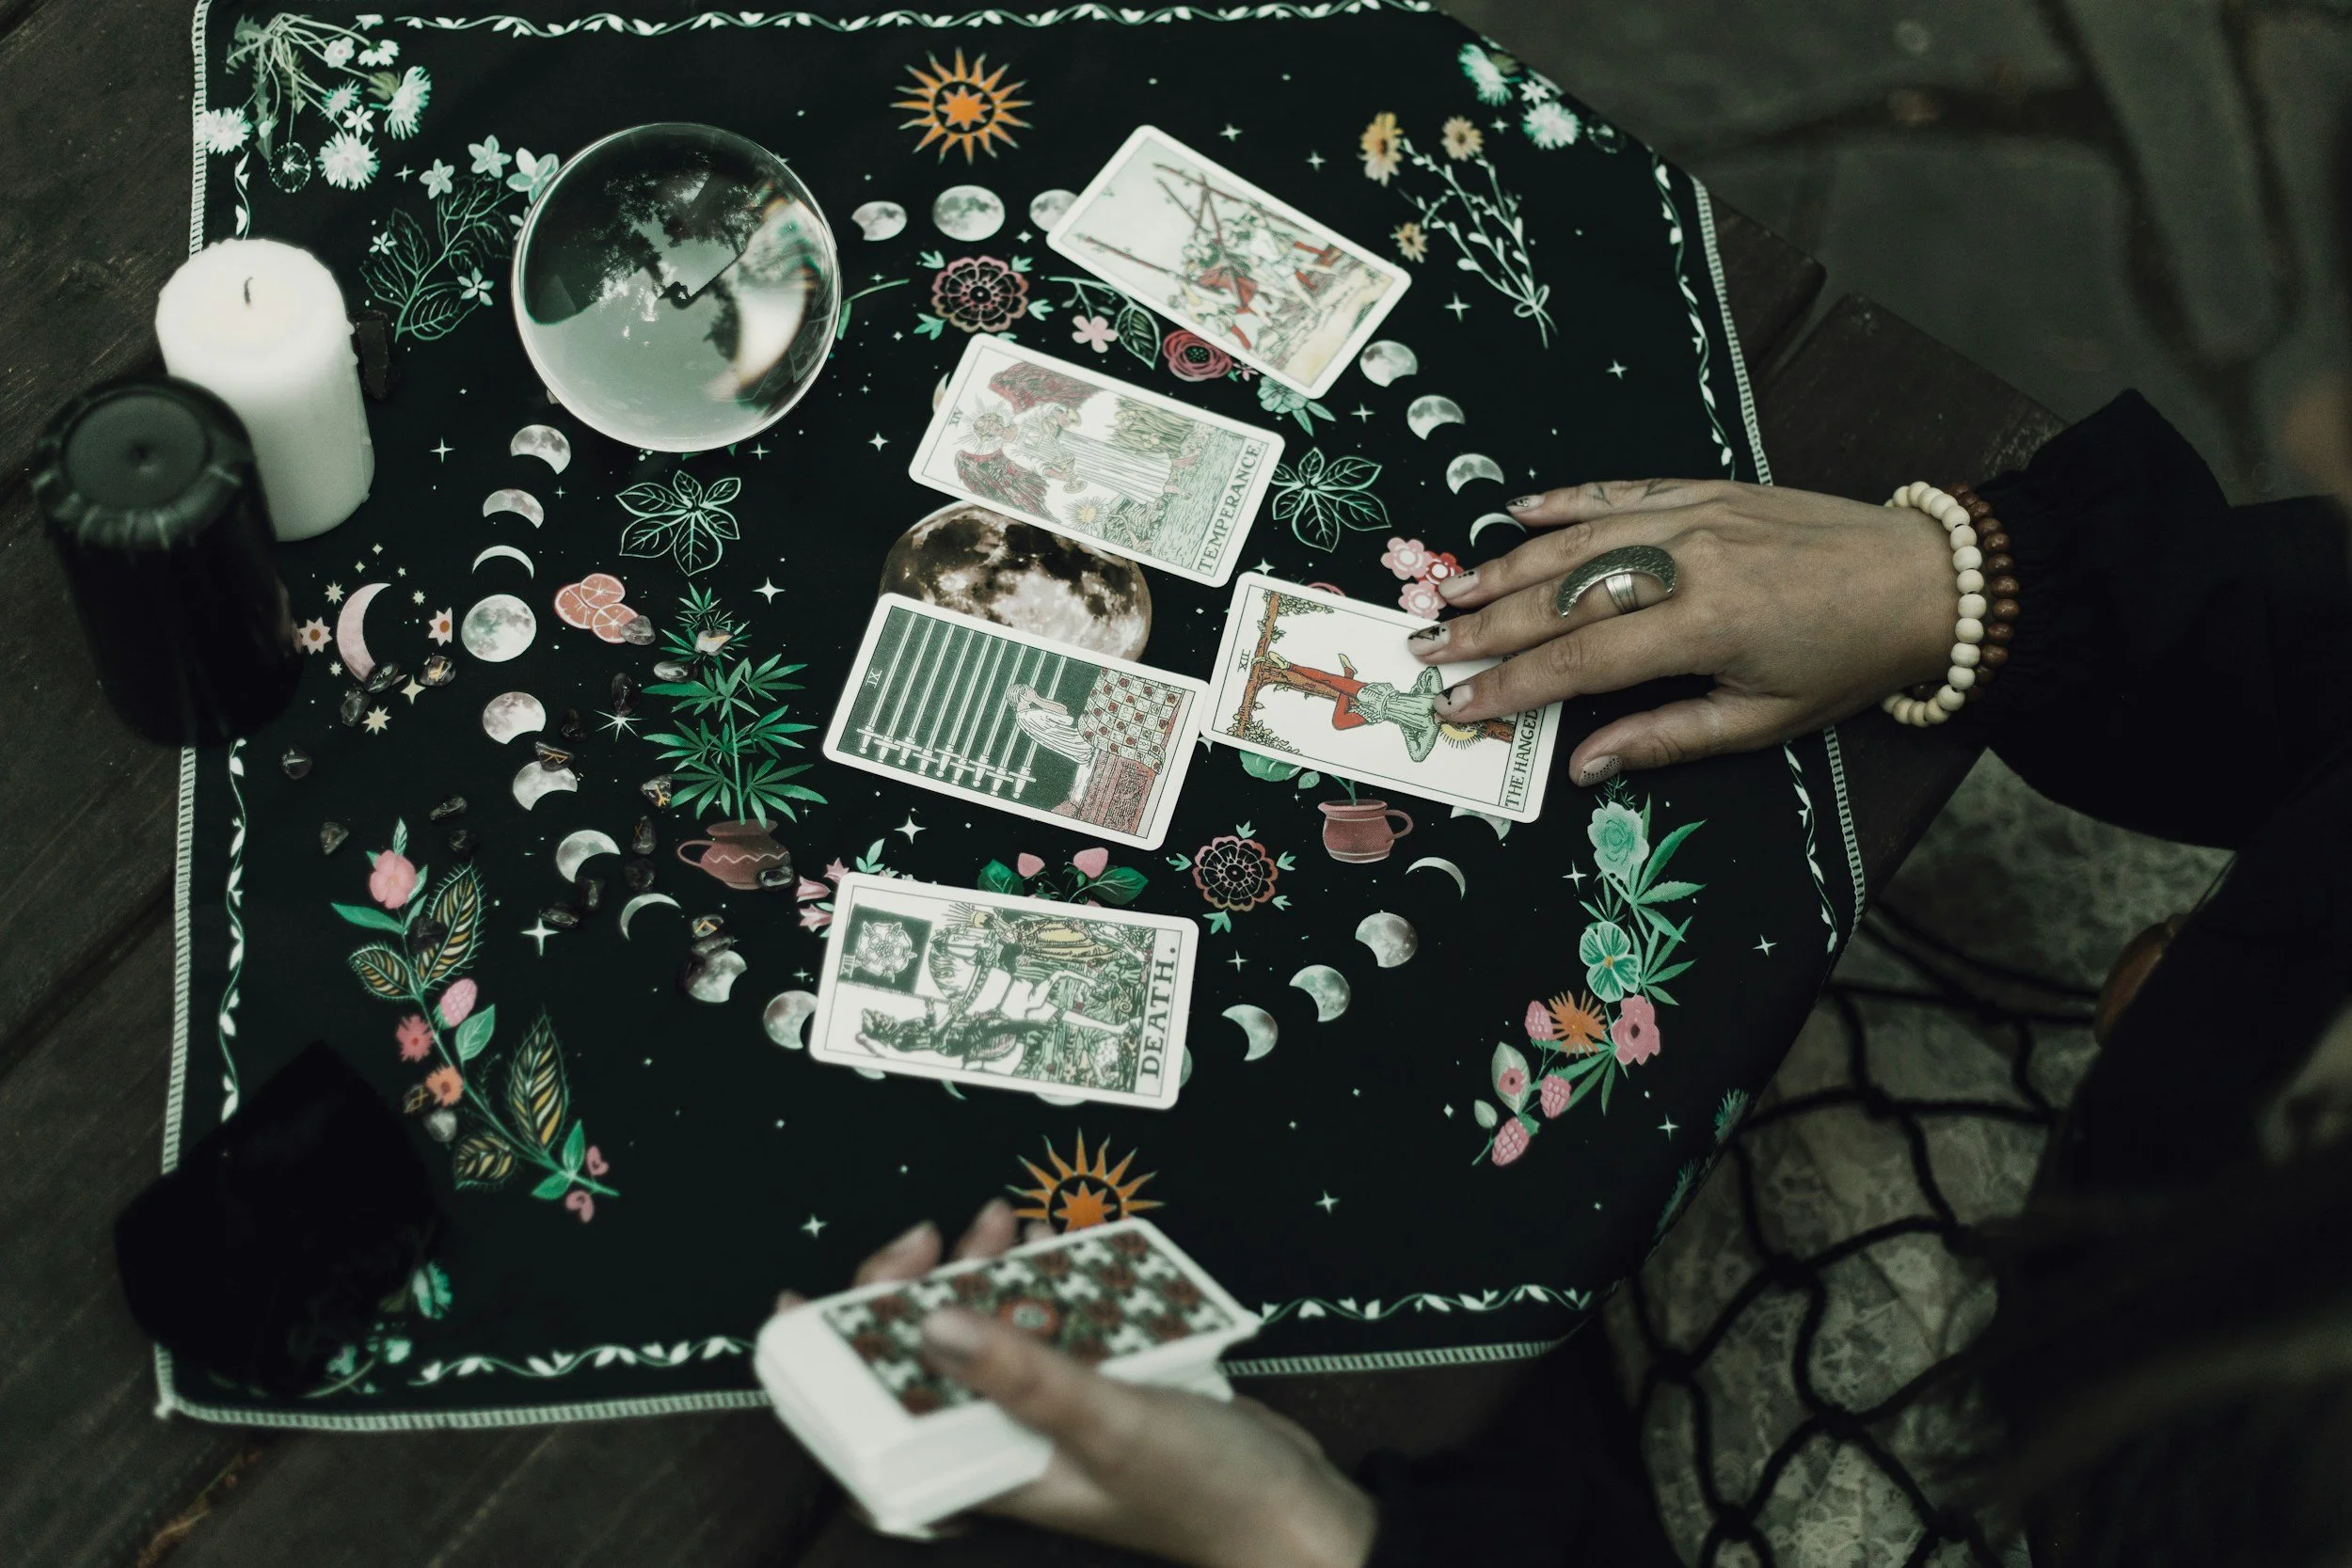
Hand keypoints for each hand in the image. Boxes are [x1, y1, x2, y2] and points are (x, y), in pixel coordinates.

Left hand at [780, 1202, 1377, 1567]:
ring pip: (982, 1330)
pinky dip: (1040, 1280)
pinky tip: (1049, 1245)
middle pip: (918, 1362)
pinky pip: (1043, 1322)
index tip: (809, 1299)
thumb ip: (1022, 1375)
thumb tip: (930, 1324)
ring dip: (981, 1272)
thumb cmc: (1207, 1496)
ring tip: (998, 1222)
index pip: (867, 1427)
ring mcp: (1045, 1414)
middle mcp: (1002, 1446)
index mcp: (982, 1477)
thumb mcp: (1107, 1426)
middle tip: (935, 1236)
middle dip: (917, 1288)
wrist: (1297, 1511)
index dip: (827, 1365)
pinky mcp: (1091, 1386)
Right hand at [1406, 479, 1959, 782]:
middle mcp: (1684, 561)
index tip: (1457, 705)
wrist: (1926, 580)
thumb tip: (1584, 767)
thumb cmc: (1848, 661)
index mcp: (1702, 624)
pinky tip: (1518, 510)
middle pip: (1558, 597)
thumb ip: (1665, 739)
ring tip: (1448, 592)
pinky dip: (1564, 500)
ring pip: (1575, 539)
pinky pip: (1619, 490)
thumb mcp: (1764, 721)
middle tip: (1423, 649)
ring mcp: (1691, 515)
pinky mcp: (1706, 488)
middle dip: (1483, 627)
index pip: (1576, 660)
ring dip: (1504, 566)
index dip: (1507, 687)